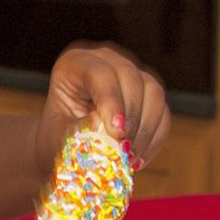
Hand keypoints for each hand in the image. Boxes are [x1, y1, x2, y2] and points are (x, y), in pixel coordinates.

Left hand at [37, 43, 170, 173]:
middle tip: (125, 150)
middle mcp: (106, 60)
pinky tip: (139, 159)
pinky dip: (154, 138)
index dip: (112, 101)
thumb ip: (85, 129)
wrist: (62, 143)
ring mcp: (131, 73)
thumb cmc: (56, 136)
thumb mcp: (61, 133)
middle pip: (131, 79)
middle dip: (132, 118)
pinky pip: (163, 112)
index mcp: (75, 63)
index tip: (117, 132)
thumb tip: (115, 132)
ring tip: (130, 158)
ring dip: (146, 129)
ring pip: (153, 92)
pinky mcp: (148, 94)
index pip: (100, 73)